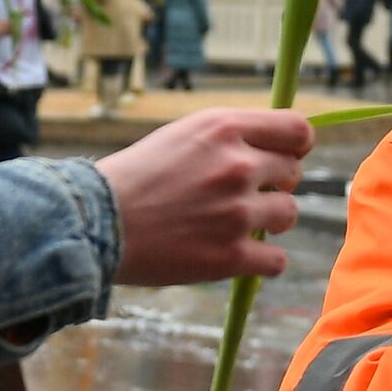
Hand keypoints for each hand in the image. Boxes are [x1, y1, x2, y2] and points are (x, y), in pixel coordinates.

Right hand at [99, 108, 315, 285]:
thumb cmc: (135, 176)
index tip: (287, 157)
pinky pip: (277, 260)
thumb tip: (277, 146)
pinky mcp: (230, 255)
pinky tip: (242, 255)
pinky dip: (265, 261)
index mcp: (225, 128)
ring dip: (271, 220)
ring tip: (237, 223)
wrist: (93, 222)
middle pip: (293, 173)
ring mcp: (237, 212)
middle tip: (245, 194)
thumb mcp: (184, 134)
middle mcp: (237, 166)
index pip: (298, 130)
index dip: (297, 146)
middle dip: (276, 183)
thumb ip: (231, 136)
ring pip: (289, 214)